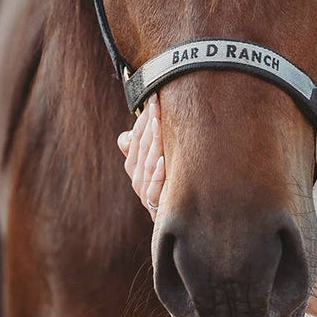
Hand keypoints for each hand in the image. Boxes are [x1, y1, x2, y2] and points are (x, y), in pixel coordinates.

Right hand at [117, 94, 163, 219]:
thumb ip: (147, 143)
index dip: (142, 119)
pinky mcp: (156, 206)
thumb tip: (130, 130)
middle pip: (139, 148)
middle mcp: (137, 178)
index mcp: (135, 165)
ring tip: (159, 123)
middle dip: (148, 124)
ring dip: (153, 142)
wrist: (185, 218)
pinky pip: (153, 189)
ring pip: (146, 164)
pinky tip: (163, 160)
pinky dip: (157, 174)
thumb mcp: (161, 160)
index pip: (134, 138)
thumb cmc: (174, 181)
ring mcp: (145, 193)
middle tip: (158, 104)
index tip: (154, 97)